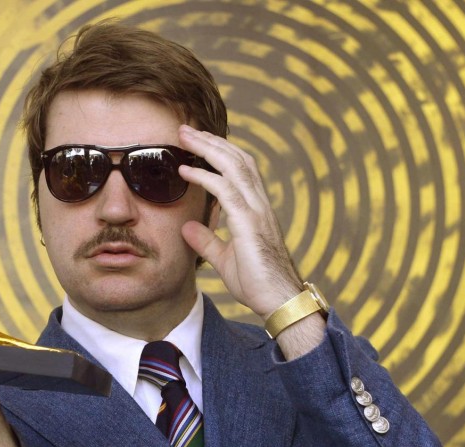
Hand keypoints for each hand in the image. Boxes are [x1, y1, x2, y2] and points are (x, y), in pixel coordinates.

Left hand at [177, 125, 303, 317]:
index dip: (219, 152)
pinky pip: (226, 191)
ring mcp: (256, 211)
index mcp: (256, 209)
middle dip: (211, 140)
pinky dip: (204, 177)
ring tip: (184, 136)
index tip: (197, 142)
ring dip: (207, 148)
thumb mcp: (225, 259)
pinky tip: (186, 171)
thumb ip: (208, 241)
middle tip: (185, 128)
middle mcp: (259, 204)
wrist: (280, 301)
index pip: (240, 169)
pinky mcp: (249, 224)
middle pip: (237, 159)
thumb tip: (188, 227)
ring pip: (233, 166)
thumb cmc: (258, 284)